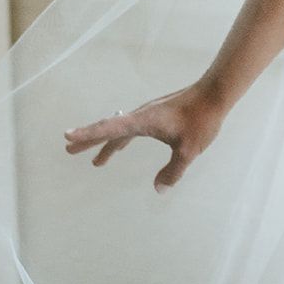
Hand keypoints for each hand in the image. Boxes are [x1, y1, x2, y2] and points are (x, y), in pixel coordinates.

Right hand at [63, 80, 227, 191]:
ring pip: (121, 130)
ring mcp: (149, 114)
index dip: (88, 134)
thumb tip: (158, 188)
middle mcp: (141, 115)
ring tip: (95, 161)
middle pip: (109, 128)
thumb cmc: (201, 119)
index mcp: (143, 121)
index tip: (67, 136)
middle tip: (68, 148)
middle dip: (89, 139)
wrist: (215, 94)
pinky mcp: (158, 115)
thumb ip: (173, 171)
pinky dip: (122, 139)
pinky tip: (123, 146)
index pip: (110, 128)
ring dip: (106, 142)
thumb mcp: (188, 151)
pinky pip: (132, 129)